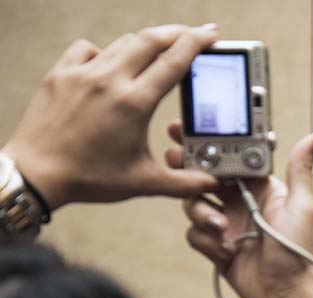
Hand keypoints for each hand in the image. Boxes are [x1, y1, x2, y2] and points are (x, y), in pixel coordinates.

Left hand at [3, 25, 220, 209]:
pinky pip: (88, 49)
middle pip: (150, 39)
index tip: (211, 34)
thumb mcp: (144, 182)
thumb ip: (183, 182)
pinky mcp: (61, 74)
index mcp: (134, 103)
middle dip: (177, 32)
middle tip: (193, 33)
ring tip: (156, 53)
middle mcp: (109, 80)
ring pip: (122, 43)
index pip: (174, 62)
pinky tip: (108, 67)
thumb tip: (211, 184)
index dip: (197, 43)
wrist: (37, 173)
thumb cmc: (89, 178)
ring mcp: (83, 73)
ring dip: (145, 44)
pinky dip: (104, 52)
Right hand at [176, 126, 312, 297]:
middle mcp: (242, 203)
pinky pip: (195, 235)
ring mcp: (227, 226)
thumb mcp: (302, 206)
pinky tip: (226, 252)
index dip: (205, 143)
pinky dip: (205, 241)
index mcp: (260, 187)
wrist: (289, 296)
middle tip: (176, 163)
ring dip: (201, 214)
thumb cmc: (300, 252)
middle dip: (188, 171)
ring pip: (194, 205)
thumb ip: (300, 169)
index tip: (183, 130)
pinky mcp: (216, 248)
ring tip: (221, 229)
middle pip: (203, 176)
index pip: (227, 156)